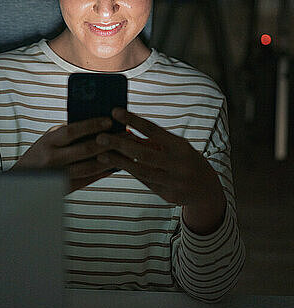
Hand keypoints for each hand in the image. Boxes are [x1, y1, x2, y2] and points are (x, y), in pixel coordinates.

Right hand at [11, 117, 117, 192]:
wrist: (24, 180)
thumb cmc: (41, 152)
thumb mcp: (51, 138)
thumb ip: (70, 132)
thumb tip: (98, 125)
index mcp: (49, 141)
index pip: (73, 130)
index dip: (92, 125)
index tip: (109, 121)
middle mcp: (53, 158)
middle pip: (85, 150)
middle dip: (108, 142)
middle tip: (126, 136)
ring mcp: (59, 174)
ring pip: (90, 168)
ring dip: (110, 159)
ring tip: (125, 151)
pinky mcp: (65, 187)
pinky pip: (89, 179)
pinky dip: (103, 172)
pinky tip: (116, 166)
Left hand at [95, 108, 224, 208]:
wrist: (207, 188)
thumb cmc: (185, 159)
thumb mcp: (175, 145)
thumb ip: (153, 140)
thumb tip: (126, 129)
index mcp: (180, 146)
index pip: (153, 129)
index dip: (132, 120)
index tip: (114, 111)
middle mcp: (178, 164)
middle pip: (143, 153)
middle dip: (120, 145)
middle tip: (100, 137)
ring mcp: (174, 182)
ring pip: (141, 171)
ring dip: (120, 162)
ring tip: (101, 154)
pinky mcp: (168, 195)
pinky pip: (145, 182)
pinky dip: (130, 172)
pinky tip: (116, 166)